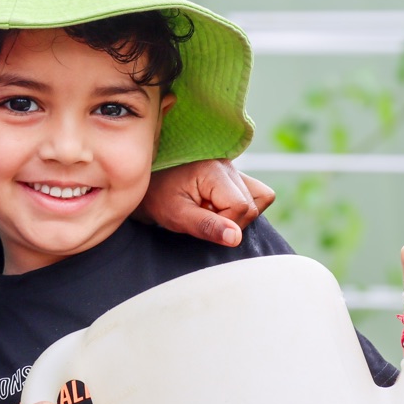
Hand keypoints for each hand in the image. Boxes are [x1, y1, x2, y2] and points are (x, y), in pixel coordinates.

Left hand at [136, 160, 274, 246]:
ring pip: (259, 198)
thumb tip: (236, 238)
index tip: (200, 224)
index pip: (241, 207)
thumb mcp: (176, 215)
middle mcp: (228, 165)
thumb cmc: (155, 198)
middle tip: (201, 217)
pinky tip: (215, 208)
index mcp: (214, 170)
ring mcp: (232, 168)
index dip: (225, 224)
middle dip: (230, 220)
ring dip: (238, 213)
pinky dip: (240, 206)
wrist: (144, 185)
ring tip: (209, 212)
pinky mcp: (231, 176)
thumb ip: (207, 226)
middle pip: (252, 204)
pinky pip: (254, 194)